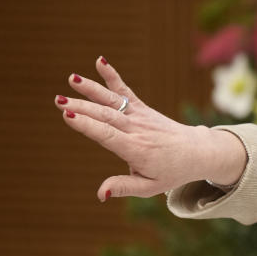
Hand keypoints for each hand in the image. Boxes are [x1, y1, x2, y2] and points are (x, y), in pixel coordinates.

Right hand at [55, 56, 246, 200]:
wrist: (197, 151)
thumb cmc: (172, 172)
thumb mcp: (150, 187)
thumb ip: (124, 187)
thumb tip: (100, 194)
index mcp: (136, 150)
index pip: (108, 135)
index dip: (88, 125)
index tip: (69, 116)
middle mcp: (137, 129)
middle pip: (106, 116)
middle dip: (82, 107)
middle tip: (59, 101)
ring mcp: (140, 116)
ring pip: (113, 101)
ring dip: (92, 89)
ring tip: (72, 79)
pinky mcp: (142, 108)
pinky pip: (125, 90)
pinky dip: (112, 76)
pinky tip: (99, 61)